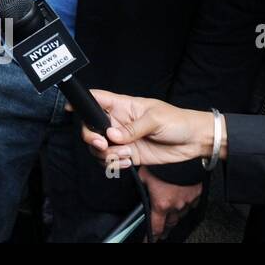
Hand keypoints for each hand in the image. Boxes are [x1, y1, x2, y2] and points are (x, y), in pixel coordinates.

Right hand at [75, 89, 219, 169]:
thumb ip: (133, 128)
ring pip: (99, 147)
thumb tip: (113, 135)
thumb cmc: (177, 121)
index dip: (80, 102)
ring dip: (106, 154)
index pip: (95, 99)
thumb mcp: (155, 119)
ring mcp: (122, 139)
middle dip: (91, 137)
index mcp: (122, 106)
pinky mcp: (129, 155)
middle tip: (104, 145)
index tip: (69, 110)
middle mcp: (117, 122)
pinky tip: (128, 162)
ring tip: (125, 155)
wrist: (195, 141)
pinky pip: (112, 161)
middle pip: (90, 127)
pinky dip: (115, 164)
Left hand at [138, 168, 202, 240]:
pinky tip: (181, 203)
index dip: (150, 237)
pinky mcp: (196, 195)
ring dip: (173, 216)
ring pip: (180, 215)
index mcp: (161, 203)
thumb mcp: (144, 174)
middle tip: (160, 232)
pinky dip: (185, 205)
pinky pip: (190, 205)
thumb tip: (136, 189)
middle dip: (163, 228)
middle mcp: (176, 205)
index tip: (147, 241)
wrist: (186, 154)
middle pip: (169, 223)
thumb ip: (141, 186)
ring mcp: (188, 201)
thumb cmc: (165, 163)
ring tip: (169, 218)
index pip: (155, 227)